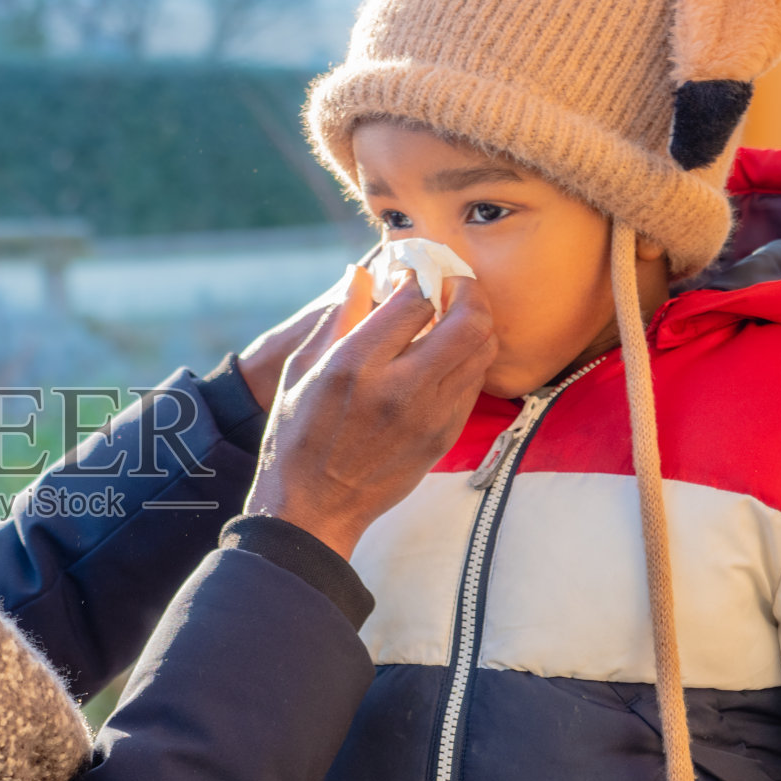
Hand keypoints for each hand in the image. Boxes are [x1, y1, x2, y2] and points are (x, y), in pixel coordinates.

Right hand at [243, 274, 495, 559]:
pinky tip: (447, 356)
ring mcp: (428, 416)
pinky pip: (474, 383)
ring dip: (474, 323)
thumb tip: (358, 274)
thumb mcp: (301, 369)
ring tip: (453, 317)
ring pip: (482, 350)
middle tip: (452, 285)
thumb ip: (336, 317)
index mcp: (354, 365)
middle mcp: (398, 388)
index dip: (422, 275)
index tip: (416, 271)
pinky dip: (469, 359)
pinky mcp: (444, 437)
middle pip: (469, 321)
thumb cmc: (297, 436)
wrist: (314, 509)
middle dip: (468, 291)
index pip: (416, 299)